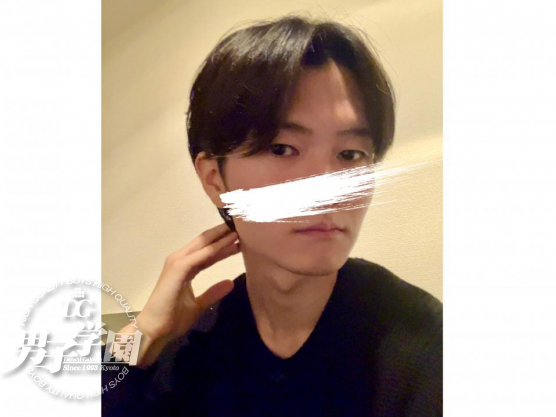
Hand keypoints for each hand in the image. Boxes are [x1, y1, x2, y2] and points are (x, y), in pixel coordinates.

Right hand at [117, 223, 239, 367]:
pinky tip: (229, 242)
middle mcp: (180, 260)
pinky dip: (214, 248)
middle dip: (223, 233)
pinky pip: (200, 256)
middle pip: (205, 242)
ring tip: (239, 228)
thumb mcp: (199, 305)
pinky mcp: (177, 268)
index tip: (241, 239)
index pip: (207, 252)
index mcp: (185, 268)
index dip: (223, 245)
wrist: (154, 330)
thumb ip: (213, 292)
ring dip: (221, 236)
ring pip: (203, 245)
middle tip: (242, 225)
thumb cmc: (172, 319)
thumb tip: (230, 283)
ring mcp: (177, 262)